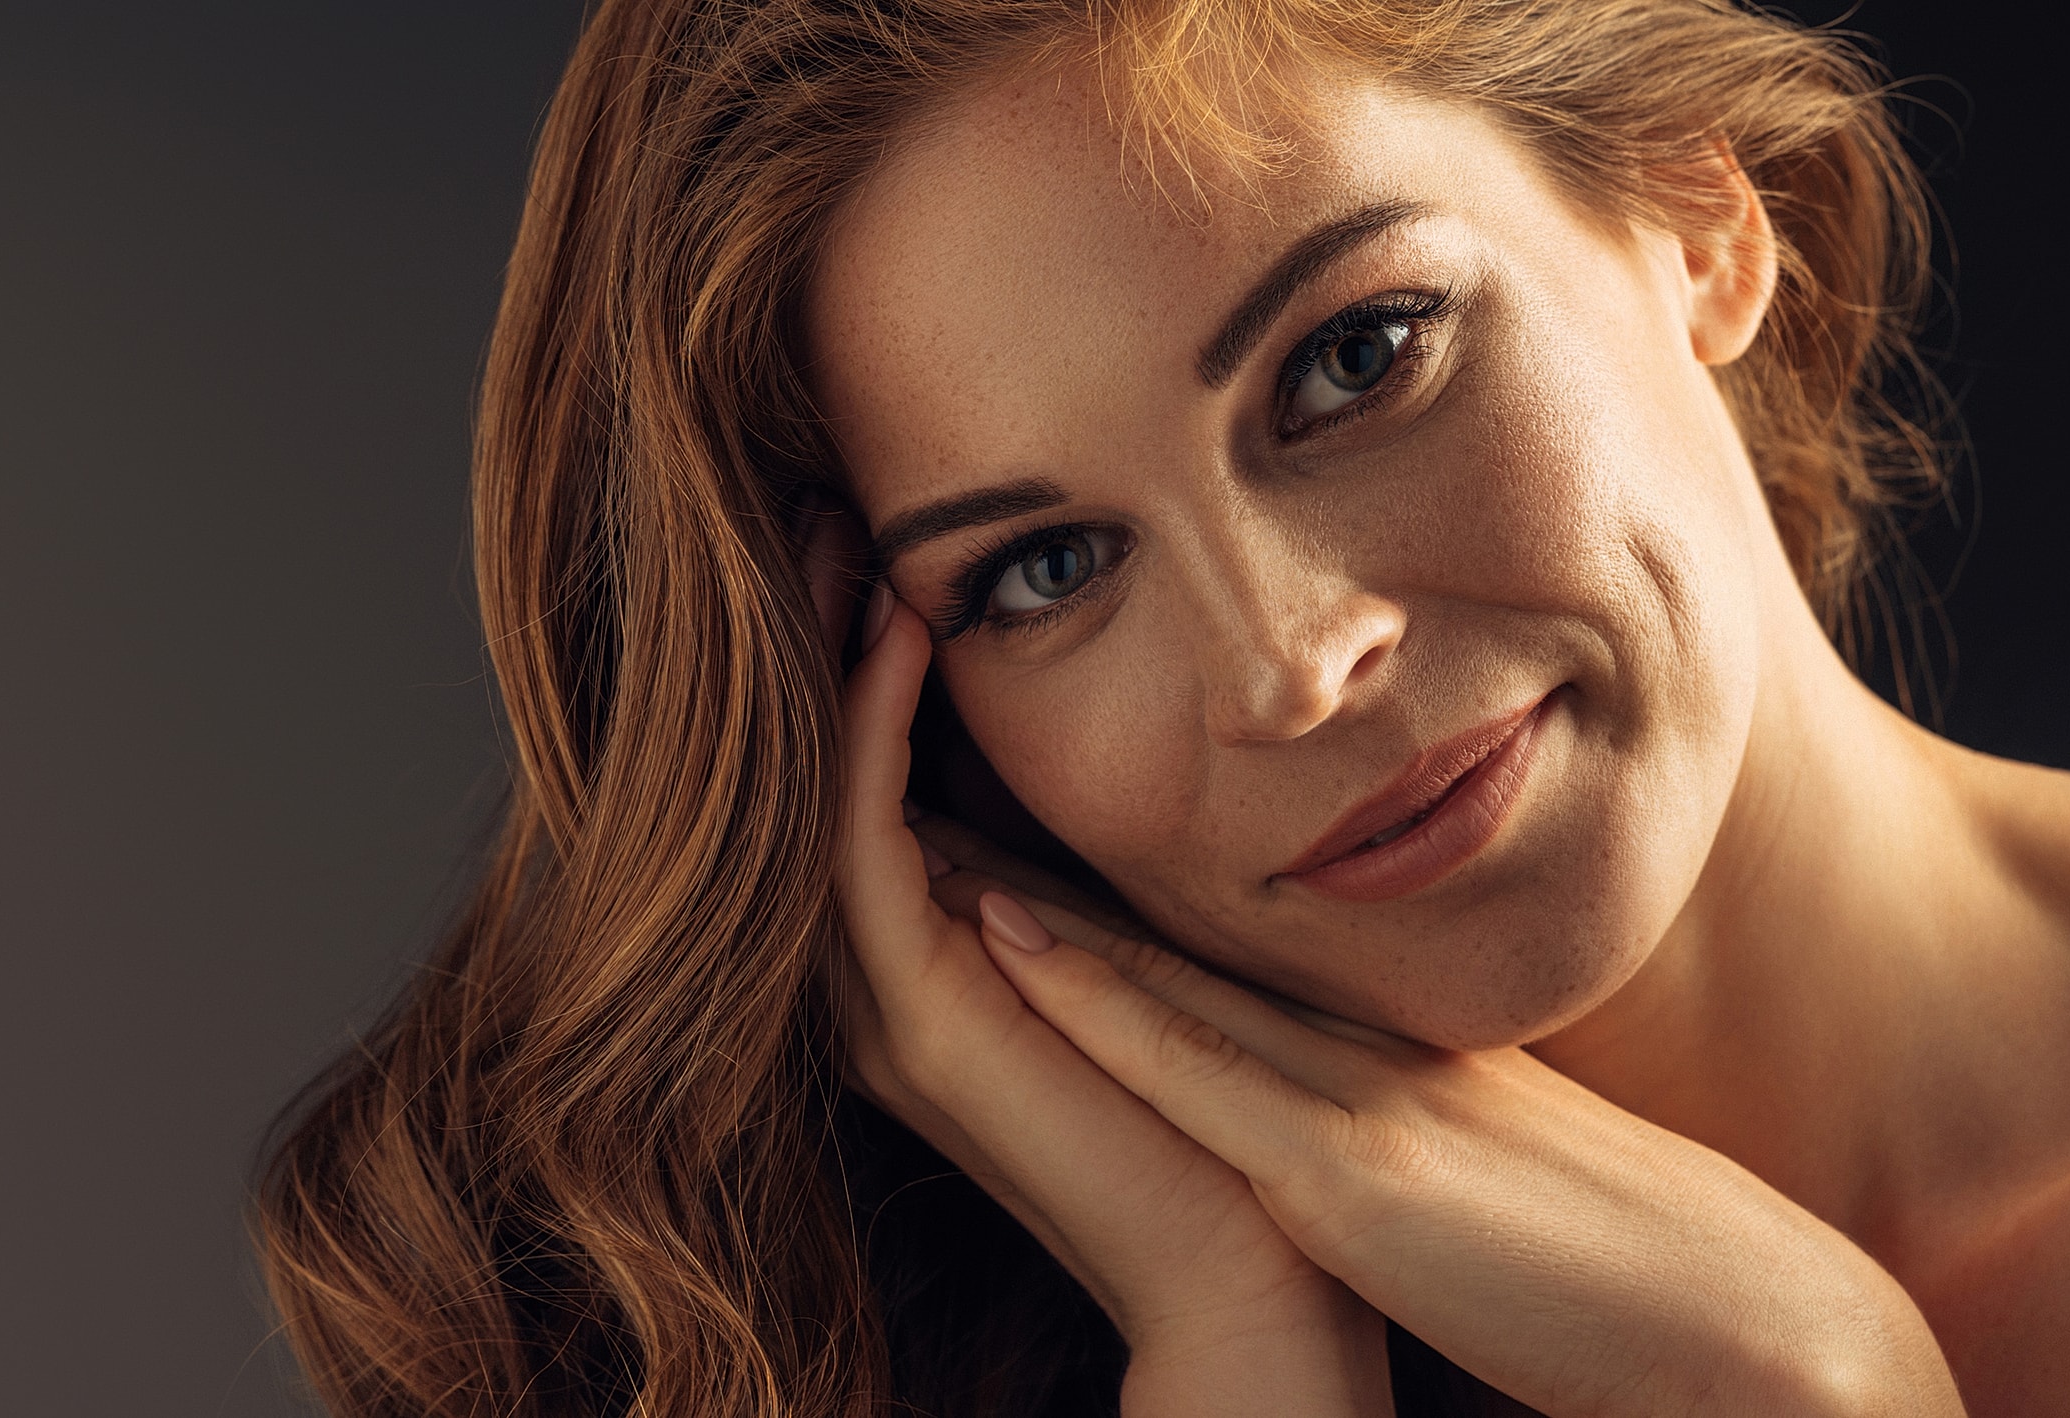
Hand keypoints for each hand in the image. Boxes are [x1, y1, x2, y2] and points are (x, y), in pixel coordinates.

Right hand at [836, 595, 1393, 1415]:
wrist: (1256, 1282)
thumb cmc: (1230, 1125)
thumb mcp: (1147, 962)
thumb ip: (1101, 886)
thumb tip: (1122, 773)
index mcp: (939, 972)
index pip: (867, 789)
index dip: (861, 670)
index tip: (884, 548)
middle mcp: (888, 987)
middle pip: (812, 783)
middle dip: (815, 645)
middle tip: (821, 510)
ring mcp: (890, 1011)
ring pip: (817, 800)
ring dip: (827, 666)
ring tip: (841, 540)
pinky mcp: (922, 1025)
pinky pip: (865, 847)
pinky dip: (873, 736)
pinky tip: (904, 635)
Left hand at [976, 901, 1967, 1417]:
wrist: (1747, 1326)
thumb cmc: (1627, 1270)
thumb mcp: (1491, 1175)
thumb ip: (1415, 1134)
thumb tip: (1362, 1140)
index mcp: (1380, 1060)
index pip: (1208, 961)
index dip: (1090, 897)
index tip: (985, 835)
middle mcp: (1352, 1051)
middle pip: (1155, 934)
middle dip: (1026, 857)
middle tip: (915, 762)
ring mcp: (1350, 1099)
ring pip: (1148, 966)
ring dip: (1020, 889)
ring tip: (904, 804)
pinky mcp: (1354, 1176)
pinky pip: (1195, 1068)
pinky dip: (1094, 993)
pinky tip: (1000, 929)